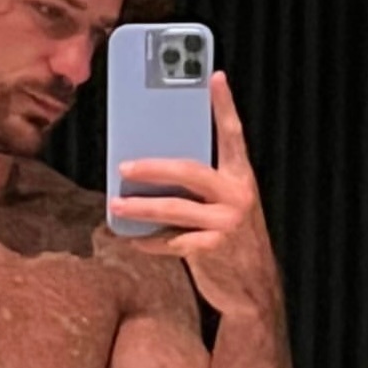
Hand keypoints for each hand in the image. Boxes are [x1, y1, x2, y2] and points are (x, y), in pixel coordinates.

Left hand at [108, 71, 279, 314]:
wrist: (252, 290)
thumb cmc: (231, 242)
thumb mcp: (226, 208)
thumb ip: (202, 188)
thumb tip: (154, 173)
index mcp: (241, 179)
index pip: (233, 135)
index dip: (224, 105)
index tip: (213, 76)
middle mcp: (237, 196)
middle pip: (189, 171)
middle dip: (152, 167)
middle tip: (123, 165)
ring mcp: (226, 223)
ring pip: (173, 208)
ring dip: (139, 207)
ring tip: (115, 203)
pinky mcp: (212, 249)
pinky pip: (170, 241)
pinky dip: (149, 241)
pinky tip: (134, 240)